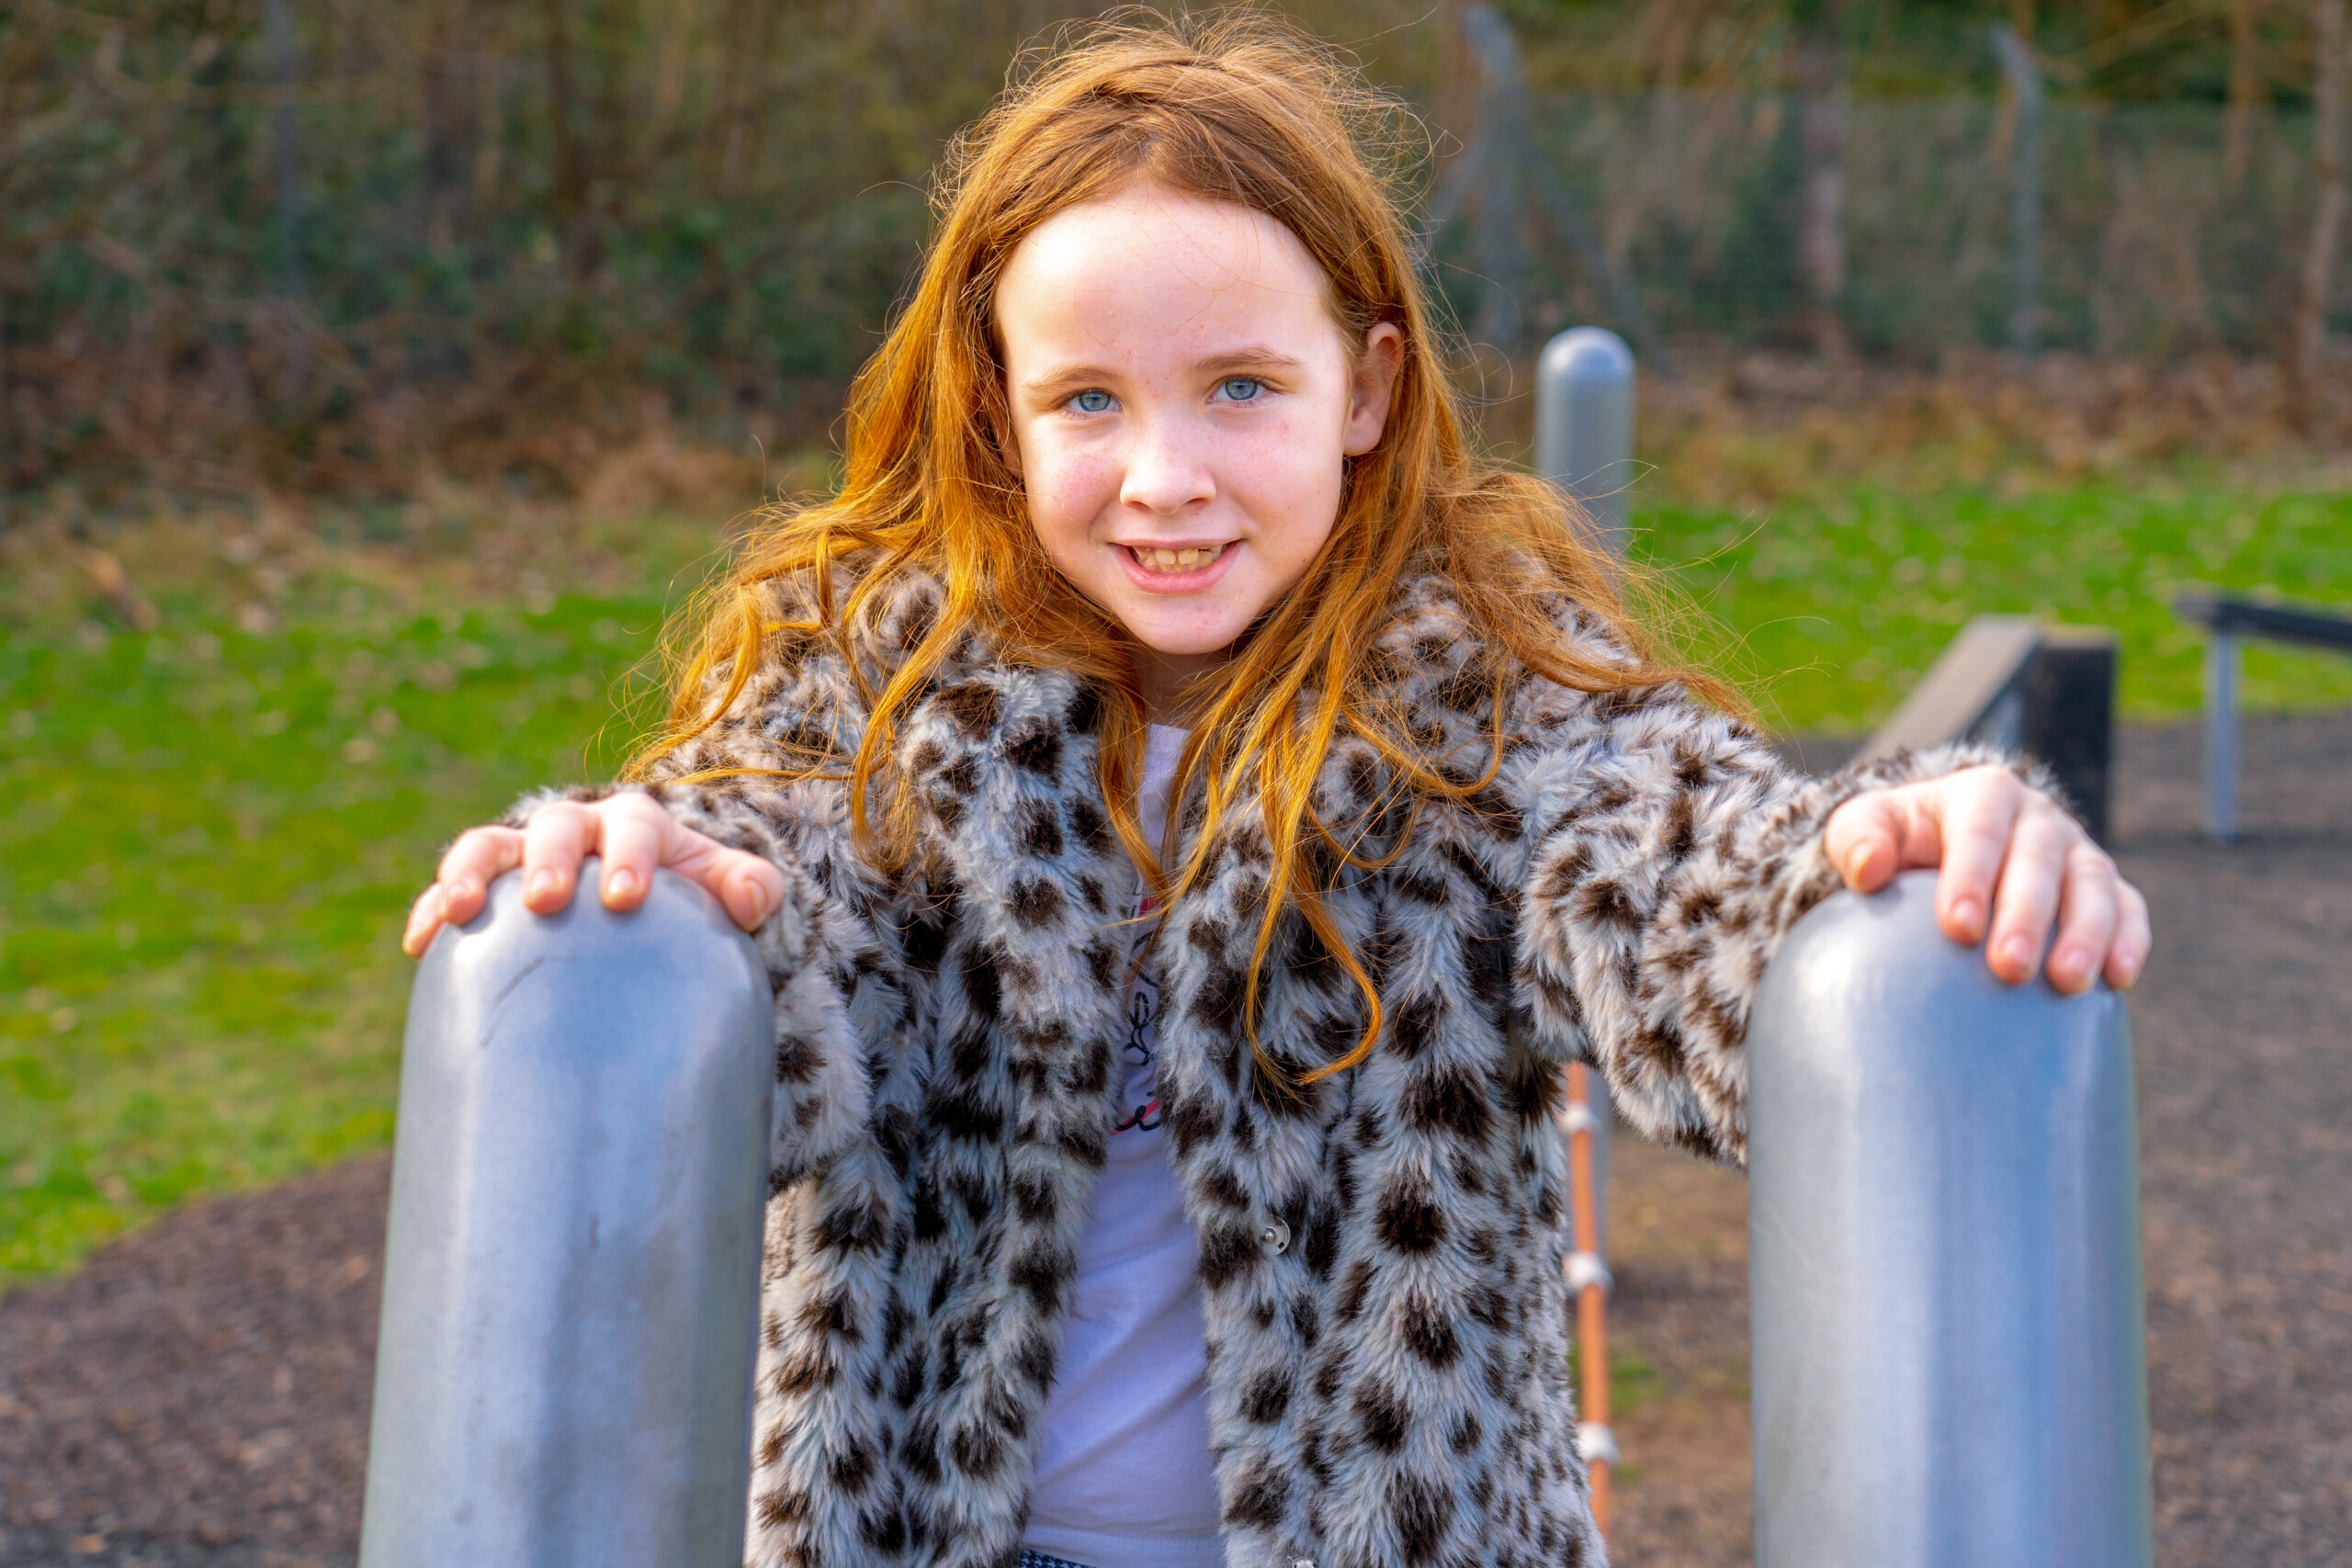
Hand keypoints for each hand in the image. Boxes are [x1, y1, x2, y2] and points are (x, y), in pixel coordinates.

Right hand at [401, 792, 788, 957]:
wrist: (645, 905)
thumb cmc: (689, 898)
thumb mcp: (728, 889)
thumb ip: (750, 886)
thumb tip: (752, 898)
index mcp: (635, 824)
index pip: (635, 827)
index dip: (631, 856)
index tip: (628, 897)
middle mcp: (574, 828)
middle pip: (557, 828)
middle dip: (550, 858)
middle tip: (548, 900)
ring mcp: (522, 853)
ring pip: (489, 846)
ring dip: (470, 872)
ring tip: (458, 910)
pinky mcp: (488, 887)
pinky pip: (452, 891)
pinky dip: (432, 910)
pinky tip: (419, 945)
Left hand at [1823, 764, 2149, 993]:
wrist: (1942, 852)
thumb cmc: (1898, 844)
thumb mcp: (1865, 829)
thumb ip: (1858, 840)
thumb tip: (1867, 870)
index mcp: (1982, 795)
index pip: (1979, 832)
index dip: (1970, 877)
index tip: (1957, 928)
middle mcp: (2038, 818)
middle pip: (2039, 862)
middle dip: (2026, 915)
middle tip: (2008, 968)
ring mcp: (2077, 851)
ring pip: (2093, 886)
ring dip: (2086, 934)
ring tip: (2067, 982)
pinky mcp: (2107, 887)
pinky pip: (2128, 909)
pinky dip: (2130, 940)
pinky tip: (2119, 979)